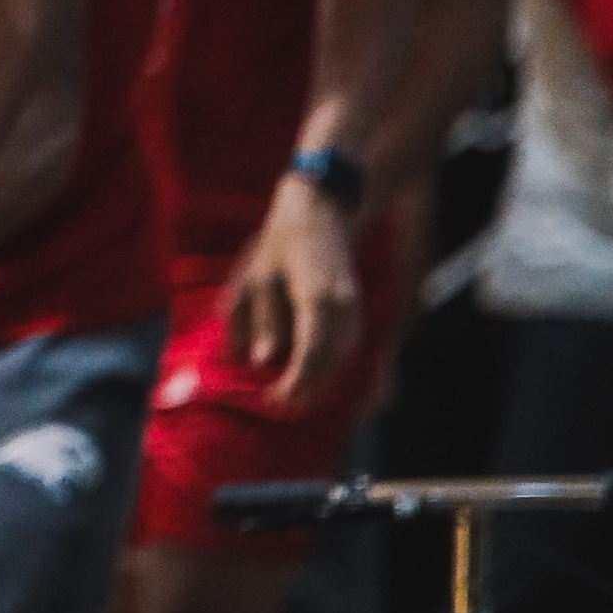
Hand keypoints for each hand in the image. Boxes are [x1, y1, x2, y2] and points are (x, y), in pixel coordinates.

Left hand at [224, 174, 361, 407]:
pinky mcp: (355, 304)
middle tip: (282, 404)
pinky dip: (332, 362)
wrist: (321, 208)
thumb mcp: (257, 276)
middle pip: (332, 362)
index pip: (311, 354)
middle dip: (309, 389)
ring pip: (344, 355)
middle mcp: (341, 304)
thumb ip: (257, 319)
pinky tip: (312, 371)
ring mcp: (353, 304)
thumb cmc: (280, 241)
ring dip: (322, 378)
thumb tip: (260, 360)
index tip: (273, 398)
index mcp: (315, 297)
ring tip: (295, 393)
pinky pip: (349, 343)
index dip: (294, 383)